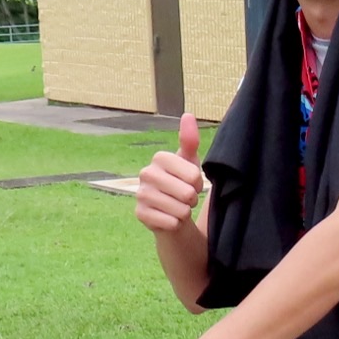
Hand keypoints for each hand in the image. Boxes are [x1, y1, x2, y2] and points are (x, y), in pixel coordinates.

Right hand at [134, 113, 205, 234]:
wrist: (170, 211)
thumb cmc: (182, 183)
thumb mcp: (189, 162)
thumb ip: (190, 141)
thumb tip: (188, 115)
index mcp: (159, 158)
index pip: (194, 175)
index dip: (198, 183)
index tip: (192, 183)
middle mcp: (145, 173)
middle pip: (186, 193)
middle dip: (192, 199)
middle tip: (186, 198)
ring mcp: (140, 194)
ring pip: (180, 209)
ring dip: (185, 212)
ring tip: (179, 207)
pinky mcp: (139, 214)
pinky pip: (170, 222)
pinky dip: (176, 224)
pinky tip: (170, 218)